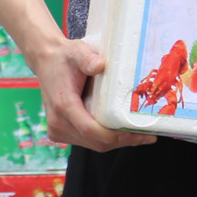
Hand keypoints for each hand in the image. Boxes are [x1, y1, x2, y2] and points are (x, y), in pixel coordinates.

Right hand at [37, 35, 153, 152]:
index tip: (138, 134)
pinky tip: (124, 132)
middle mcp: (57, 122)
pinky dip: (106, 139)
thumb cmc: (65, 57)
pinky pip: (86, 140)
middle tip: (148, 136)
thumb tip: (100, 65)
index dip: (114, 136)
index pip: (90, 129)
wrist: (48, 62)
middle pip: (94, 141)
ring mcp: (57, 129)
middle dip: (122, 141)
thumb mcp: (77, 52)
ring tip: (141, 135)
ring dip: (116, 142)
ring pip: (92, 144)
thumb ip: (88, 59)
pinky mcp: (61, 131)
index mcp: (63, 105)